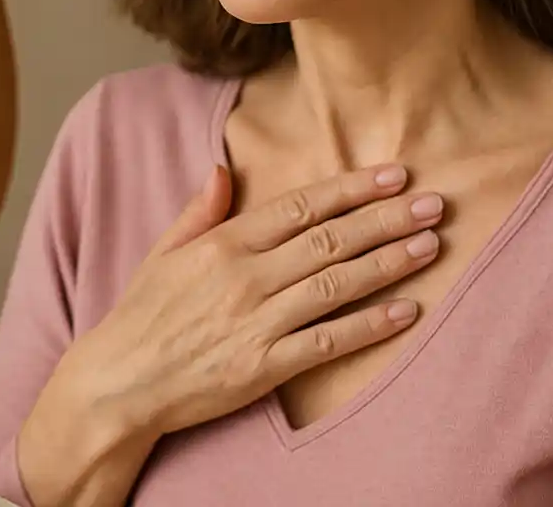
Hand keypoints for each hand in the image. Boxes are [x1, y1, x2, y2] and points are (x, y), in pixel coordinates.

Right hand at [53, 161, 441, 439]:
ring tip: (430, 245)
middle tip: (433, 203)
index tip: (393, 174)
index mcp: (222, 244)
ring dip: (387, 264)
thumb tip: (224, 169)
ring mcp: (256, 323)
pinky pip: (327, 343)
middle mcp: (244, 278)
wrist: (119, 383)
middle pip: (329, 240)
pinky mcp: (264, 367)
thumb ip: (200, 210)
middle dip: (386, 219)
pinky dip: (368, 326)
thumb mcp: (163, 252)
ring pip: (335, 285)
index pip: (299, 206)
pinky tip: (405, 311)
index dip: (350, 189)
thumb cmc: (141, 316)